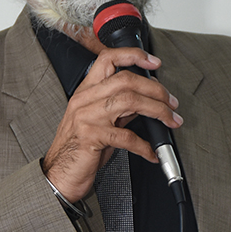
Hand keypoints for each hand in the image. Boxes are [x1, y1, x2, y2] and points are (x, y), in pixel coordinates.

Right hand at [42, 45, 182, 202]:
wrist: (59, 175)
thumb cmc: (77, 150)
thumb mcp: (98, 123)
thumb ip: (119, 109)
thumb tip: (145, 101)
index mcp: (86, 92)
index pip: (108, 59)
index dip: (133, 55)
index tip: (154, 62)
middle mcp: (85, 100)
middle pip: (126, 79)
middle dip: (156, 89)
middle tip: (171, 102)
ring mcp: (87, 117)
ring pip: (130, 100)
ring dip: (157, 110)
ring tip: (170, 120)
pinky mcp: (91, 137)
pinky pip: (126, 136)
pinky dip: (145, 145)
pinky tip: (151, 151)